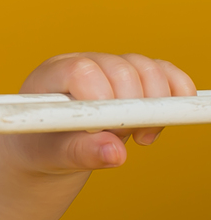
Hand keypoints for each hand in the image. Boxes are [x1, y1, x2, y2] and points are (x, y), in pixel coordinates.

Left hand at [14, 52, 196, 172]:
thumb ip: (79, 153)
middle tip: (121, 138)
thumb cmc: (42, 148)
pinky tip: (163, 122)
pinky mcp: (136, 78)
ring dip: (154, 107)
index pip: (81, 70)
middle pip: (120, 69)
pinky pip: (167, 75)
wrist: (49, 147)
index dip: (99, 97)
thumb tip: (115, 153)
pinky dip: (176, 96)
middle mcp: (82, 63)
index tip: (100, 129)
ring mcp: (111, 67)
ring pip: (147, 69)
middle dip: (130, 108)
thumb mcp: (51, 156)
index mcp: (52, 75)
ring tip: (138, 137)